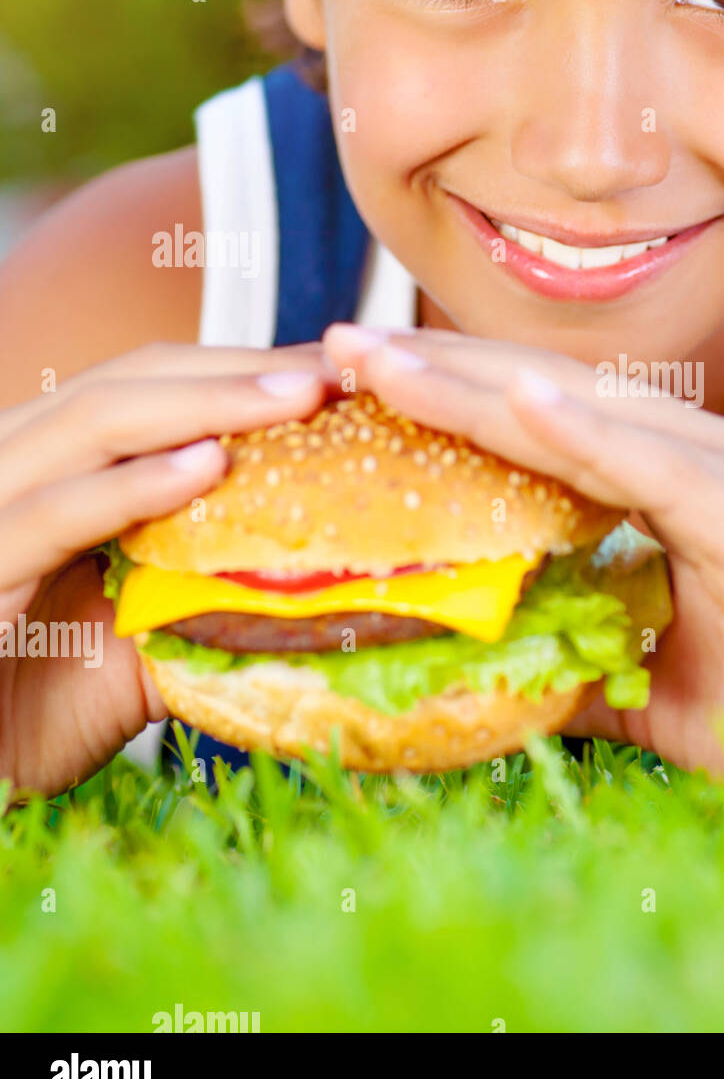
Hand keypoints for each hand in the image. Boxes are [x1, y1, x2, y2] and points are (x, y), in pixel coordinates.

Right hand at [0, 343, 330, 796]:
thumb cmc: (31, 709)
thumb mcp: (140, 636)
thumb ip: (206, 589)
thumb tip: (326, 574)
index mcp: (47, 466)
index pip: (148, 384)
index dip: (240, 368)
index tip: (334, 370)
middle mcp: (7, 465)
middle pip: (128, 381)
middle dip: (238, 369)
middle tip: (335, 369)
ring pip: (96, 423)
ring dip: (208, 403)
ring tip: (298, 397)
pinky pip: (53, 513)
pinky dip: (133, 486)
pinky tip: (209, 465)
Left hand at [322, 324, 723, 783]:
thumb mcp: (653, 688)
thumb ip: (582, 662)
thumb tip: (494, 673)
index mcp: (688, 482)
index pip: (550, 424)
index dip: (456, 397)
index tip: (361, 385)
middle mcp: (715, 457)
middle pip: (554, 399)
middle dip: (441, 370)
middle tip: (336, 346)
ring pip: (590, 418)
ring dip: (480, 385)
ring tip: (379, 358)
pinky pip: (662, 471)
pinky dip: (587, 435)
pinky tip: (514, 402)